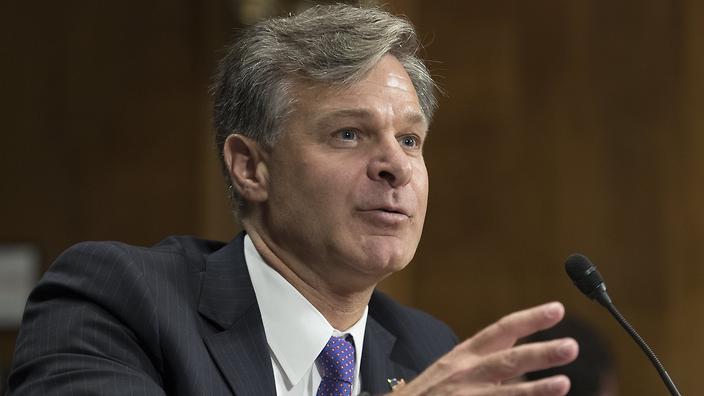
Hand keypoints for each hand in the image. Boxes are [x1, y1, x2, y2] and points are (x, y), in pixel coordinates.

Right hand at [395, 302, 577, 395]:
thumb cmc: (429, 393)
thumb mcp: (453, 369)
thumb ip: (486, 360)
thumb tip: (524, 353)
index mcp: (464, 355)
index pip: (501, 330)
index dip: (530, 319)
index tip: (558, 309)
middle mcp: (464, 373)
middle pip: (506, 360)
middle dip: (539, 352)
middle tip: (571, 346)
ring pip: (504, 393)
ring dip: (535, 389)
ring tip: (564, 383)